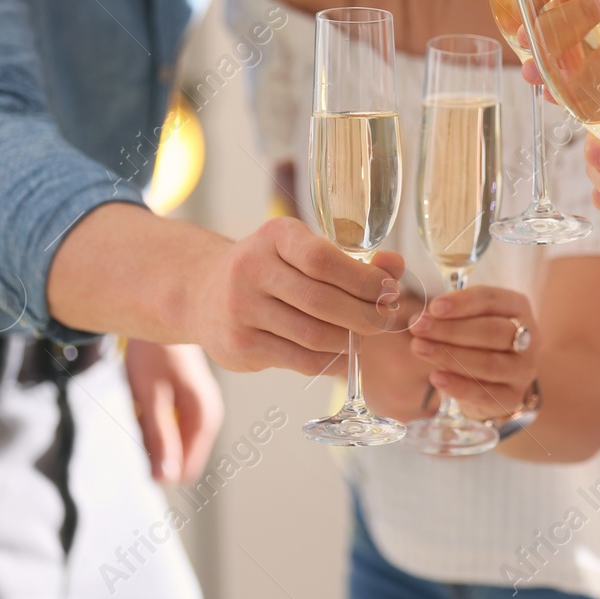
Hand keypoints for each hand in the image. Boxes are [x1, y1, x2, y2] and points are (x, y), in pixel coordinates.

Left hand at [125, 340, 223, 483]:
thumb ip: (159, 438)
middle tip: (140, 414)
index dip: (158, 465)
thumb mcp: (150, 398)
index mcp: (204, 419)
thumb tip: (165, 479)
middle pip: (178, 456)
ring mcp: (204, 408)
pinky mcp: (193, 401)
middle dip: (154, 446)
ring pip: (173, 440)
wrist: (165, 312)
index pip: (185, 470)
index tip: (141, 439)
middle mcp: (210, 416)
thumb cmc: (155, 353)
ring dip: (152, 430)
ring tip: (144, 400)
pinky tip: (148, 395)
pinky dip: (154, 418)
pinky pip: (171, 425)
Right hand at [186, 216, 408, 374]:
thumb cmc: (270, 268)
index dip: (364, 279)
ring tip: (364, 336)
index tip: (388, 290)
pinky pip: (300, 361)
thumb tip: (396, 266)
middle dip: (366, 315)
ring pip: (314, 335)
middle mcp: (251, 269)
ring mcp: (240, 309)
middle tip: (387, 321)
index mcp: (274, 236)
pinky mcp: (239, 346)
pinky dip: (331, 361)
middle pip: (322, 301)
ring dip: (350, 340)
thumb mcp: (303, 250)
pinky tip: (342, 354)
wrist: (203, 291)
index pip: (323, 259)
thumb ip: (352, 258)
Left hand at [408, 286, 537, 422]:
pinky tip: (436, 377)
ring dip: (449, 355)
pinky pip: (485, 393)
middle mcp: (529, 338)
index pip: (492, 300)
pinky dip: (458, 386)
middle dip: (451, 330)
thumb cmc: (477, 341)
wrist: (492, 382)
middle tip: (418, 328)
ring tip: (419, 348)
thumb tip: (423, 318)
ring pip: (489, 363)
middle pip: (492, 331)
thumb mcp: (469, 319)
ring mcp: (523, 370)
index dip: (462, 303)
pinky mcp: (512, 397)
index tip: (433, 307)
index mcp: (518, 308)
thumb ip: (451, 315)